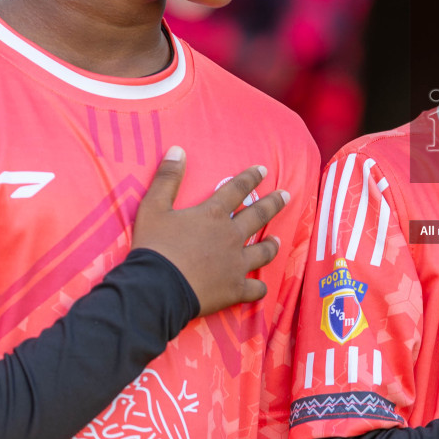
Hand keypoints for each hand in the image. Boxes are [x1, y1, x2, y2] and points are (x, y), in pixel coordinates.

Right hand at [131, 146, 289, 316]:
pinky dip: (258, 288)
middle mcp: (231, 236)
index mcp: (213, 215)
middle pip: (258, 216)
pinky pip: (255, 289)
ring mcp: (236, 263)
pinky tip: (260, 287)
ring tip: (277, 239)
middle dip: (273, 203)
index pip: (237, 189)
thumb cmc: (154, 246)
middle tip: (286, 195)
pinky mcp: (235, 289)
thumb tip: (178, 149)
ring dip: (271, 244)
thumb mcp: (153, 207)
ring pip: (263, 252)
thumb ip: (167, 178)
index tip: (263, 170)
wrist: (157, 288)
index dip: (251, 178)